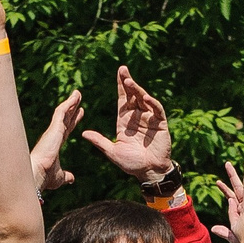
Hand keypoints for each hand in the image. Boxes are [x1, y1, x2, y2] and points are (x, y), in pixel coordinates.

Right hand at [31, 91, 84, 193]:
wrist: (37, 174)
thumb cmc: (45, 177)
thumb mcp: (60, 176)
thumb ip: (66, 176)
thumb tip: (72, 179)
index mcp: (55, 145)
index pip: (66, 129)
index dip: (73, 121)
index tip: (80, 113)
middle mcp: (53, 136)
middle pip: (65, 118)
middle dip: (72, 108)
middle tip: (78, 98)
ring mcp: (53, 131)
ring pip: (63, 112)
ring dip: (71, 102)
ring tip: (78, 93)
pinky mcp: (53, 128)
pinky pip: (61, 112)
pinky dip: (68, 104)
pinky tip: (75, 98)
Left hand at [81, 67, 173, 185]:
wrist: (149, 172)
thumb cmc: (132, 164)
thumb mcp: (112, 152)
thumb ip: (100, 142)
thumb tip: (83, 133)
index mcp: (125, 121)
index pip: (122, 99)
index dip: (120, 86)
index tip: (119, 72)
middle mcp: (137, 117)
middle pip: (132, 95)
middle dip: (127, 82)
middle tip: (122, 70)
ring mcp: (150, 119)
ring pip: (144, 99)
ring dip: (137, 90)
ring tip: (129, 82)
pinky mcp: (161, 124)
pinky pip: (156, 110)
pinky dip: (151, 103)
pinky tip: (144, 97)